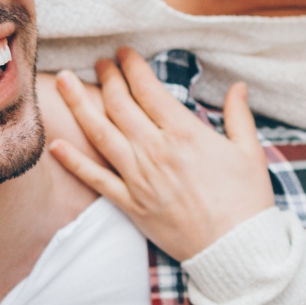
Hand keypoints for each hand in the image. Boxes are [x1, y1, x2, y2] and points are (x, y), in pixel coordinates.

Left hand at [46, 48, 274, 261]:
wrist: (236, 251)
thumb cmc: (247, 201)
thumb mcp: (250, 152)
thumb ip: (239, 115)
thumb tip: (238, 86)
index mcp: (184, 133)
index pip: (148, 89)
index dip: (132, 66)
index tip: (124, 53)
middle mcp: (155, 150)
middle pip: (120, 105)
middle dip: (107, 78)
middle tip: (100, 62)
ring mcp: (139, 178)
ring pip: (101, 134)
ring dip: (79, 104)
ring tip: (62, 81)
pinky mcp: (131, 204)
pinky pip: (96, 180)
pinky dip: (75, 162)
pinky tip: (56, 145)